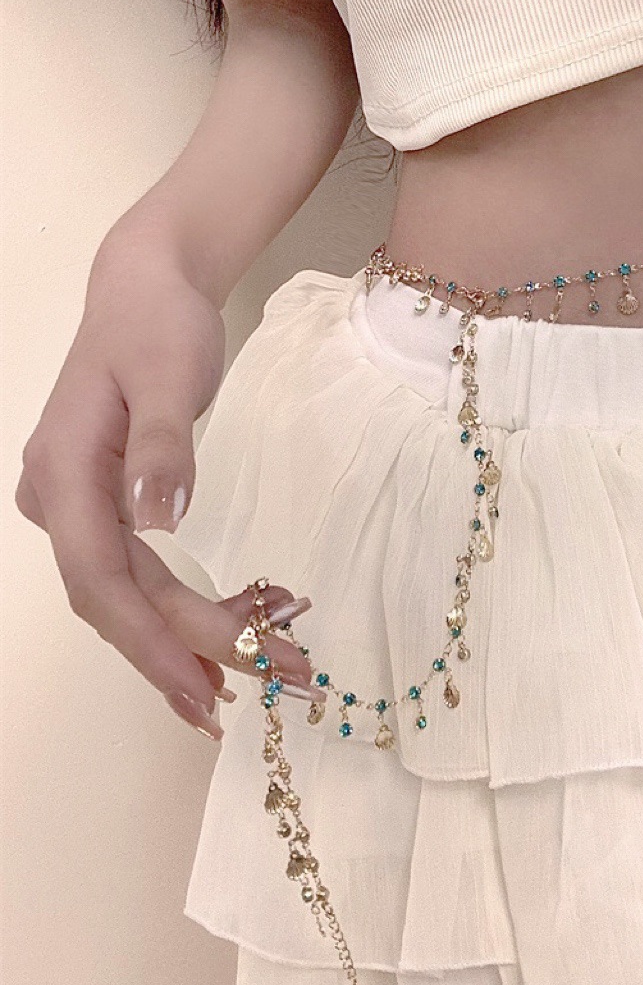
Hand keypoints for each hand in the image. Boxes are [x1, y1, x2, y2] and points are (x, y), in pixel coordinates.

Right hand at [15, 247, 322, 740]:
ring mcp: (79, 502)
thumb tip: (153, 521)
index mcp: (64, 472)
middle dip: (175, 651)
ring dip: (180, 638)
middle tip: (238, 697)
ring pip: (126, 591)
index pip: (101, 576)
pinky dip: (177, 607)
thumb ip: (161, 448)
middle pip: (115, 596)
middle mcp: (59, 497)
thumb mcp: (166, 376)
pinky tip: (219, 630)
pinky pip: (138, 570)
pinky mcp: (107, 501)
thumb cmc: (156, 324)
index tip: (200, 688)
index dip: (149, 639)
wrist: (147, 288)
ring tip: (241, 675)